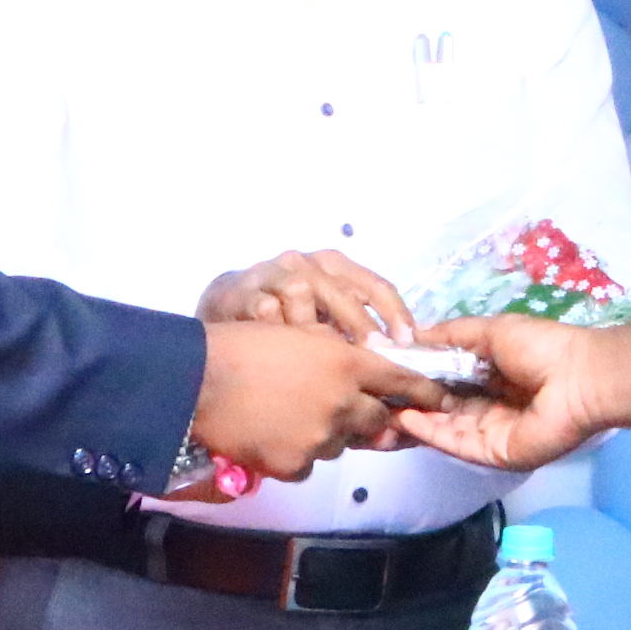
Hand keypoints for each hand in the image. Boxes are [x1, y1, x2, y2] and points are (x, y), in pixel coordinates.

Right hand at [187, 319, 447, 482]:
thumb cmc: (245, 345)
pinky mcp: (294, 465)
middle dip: (375, 418)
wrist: (197, 379)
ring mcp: (319, 438)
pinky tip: (275, 436)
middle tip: (363, 415)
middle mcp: (342, 403)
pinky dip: (299, 454)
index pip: (401, 379)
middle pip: (378, 420)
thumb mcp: (301, 335)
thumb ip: (337, 355)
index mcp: (346, 363)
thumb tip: (360, 372)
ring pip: (341, 443)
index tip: (442, 398)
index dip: (424, 390)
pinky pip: (309, 465)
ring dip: (330, 433)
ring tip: (296, 417)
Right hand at [198, 248, 410, 341]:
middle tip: (370, 362)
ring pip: (300, 295)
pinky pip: (264, 311)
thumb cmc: (282, 316)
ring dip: (310, 332)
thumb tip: (399, 361)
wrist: (221, 311)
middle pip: (341, 292)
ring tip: (316, 367)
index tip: (408, 344)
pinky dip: (275, 332)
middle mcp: (304, 262)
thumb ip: (356, 330)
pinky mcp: (240, 291)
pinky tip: (278, 358)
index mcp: (332, 265)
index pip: (374, 285)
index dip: (395, 315)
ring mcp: (271, 274)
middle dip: (360, 328)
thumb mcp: (322, 314)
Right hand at [385, 311, 602, 473]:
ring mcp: (490, 432)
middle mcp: (487, 406)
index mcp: (490, 376)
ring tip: (380, 407)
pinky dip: (431, 433)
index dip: (417, 376)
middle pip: (440, 408)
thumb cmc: (541, 348)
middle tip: (372, 394)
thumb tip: (413, 334)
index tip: (383, 369)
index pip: (445, 380)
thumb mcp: (491, 331)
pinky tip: (407, 419)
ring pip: (443, 429)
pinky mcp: (493, 453)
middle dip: (409, 402)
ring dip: (413, 419)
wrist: (581, 378)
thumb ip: (452, 335)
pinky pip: (457, 443)